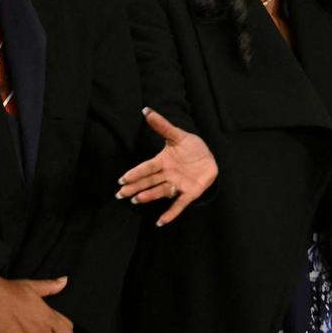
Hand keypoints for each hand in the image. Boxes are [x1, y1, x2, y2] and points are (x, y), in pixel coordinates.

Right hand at [116, 107, 217, 225]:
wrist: (210, 158)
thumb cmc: (191, 147)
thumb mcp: (177, 135)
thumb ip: (162, 126)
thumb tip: (146, 110)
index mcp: (163, 161)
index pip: (147, 167)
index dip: (135, 173)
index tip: (122, 179)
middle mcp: (167, 175)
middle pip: (149, 182)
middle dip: (135, 187)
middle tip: (121, 194)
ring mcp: (178, 184)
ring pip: (161, 191)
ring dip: (150, 196)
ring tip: (138, 199)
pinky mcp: (189, 193)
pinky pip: (179, 204)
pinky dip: (171, 213)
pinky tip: (161, 222)